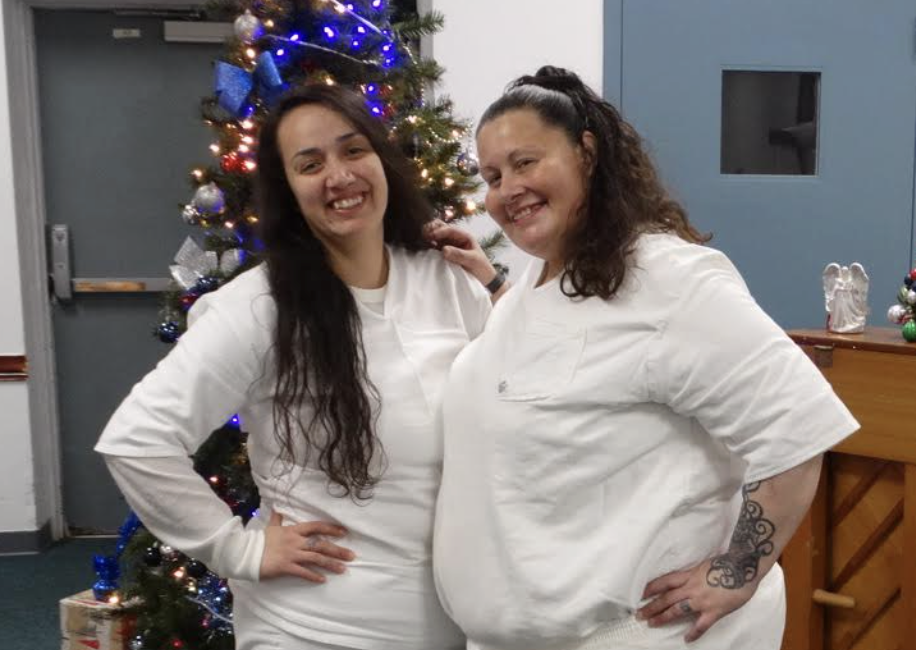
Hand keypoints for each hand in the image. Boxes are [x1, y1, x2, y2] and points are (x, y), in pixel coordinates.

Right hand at [259, 510, 354, 582]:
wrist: (245, 552)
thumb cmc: (259, 540)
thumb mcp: (271, 527)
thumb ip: (277, 519)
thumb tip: (278, 508)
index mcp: (294, 531)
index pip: (316, 527)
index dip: (331, 529)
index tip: (344, 532)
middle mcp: (296, 541)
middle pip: (321, 544)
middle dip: (338, 550)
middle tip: (352, 556)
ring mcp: (292, 554)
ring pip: (316, 559)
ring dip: (331, 564)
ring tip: (343, 569)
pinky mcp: (286, 567)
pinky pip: (303, 572)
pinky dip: (313, 576)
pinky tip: (323, 580)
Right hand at [424, 220, 498, 285]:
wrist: (484, 279)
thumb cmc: (481, 268)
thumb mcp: (472, 260)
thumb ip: (459, 255)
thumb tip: (443, 249)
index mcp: (464, 236)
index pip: (450, 229)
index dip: (440, 231)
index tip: (431, 236)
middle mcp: (455, 238)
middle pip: (440, 226)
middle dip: (431, 229)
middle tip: (424, 237)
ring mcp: (448, 244)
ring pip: (434, 234)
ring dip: (428, 235)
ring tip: (422, 242)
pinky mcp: (443, 252)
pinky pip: (433, 245)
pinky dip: (427, 244)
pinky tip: (424, 248)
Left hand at [636, 559, 758, 642]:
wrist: (743, 566)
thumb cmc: (726, 563)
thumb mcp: (703, 566)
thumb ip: (693, 575)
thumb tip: (684, 579)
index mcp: (689, 575)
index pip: (665, 582)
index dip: (651, 588)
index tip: (639, 594)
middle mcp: (692, 588)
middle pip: (667, 597)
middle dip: (651, 606)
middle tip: (638, 614)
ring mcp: (702, 600)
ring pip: (678, 610)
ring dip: (663, 617)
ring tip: (652, 623)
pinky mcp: (715, 611)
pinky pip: (702, 624)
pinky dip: (694, 632)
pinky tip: (686, 639)